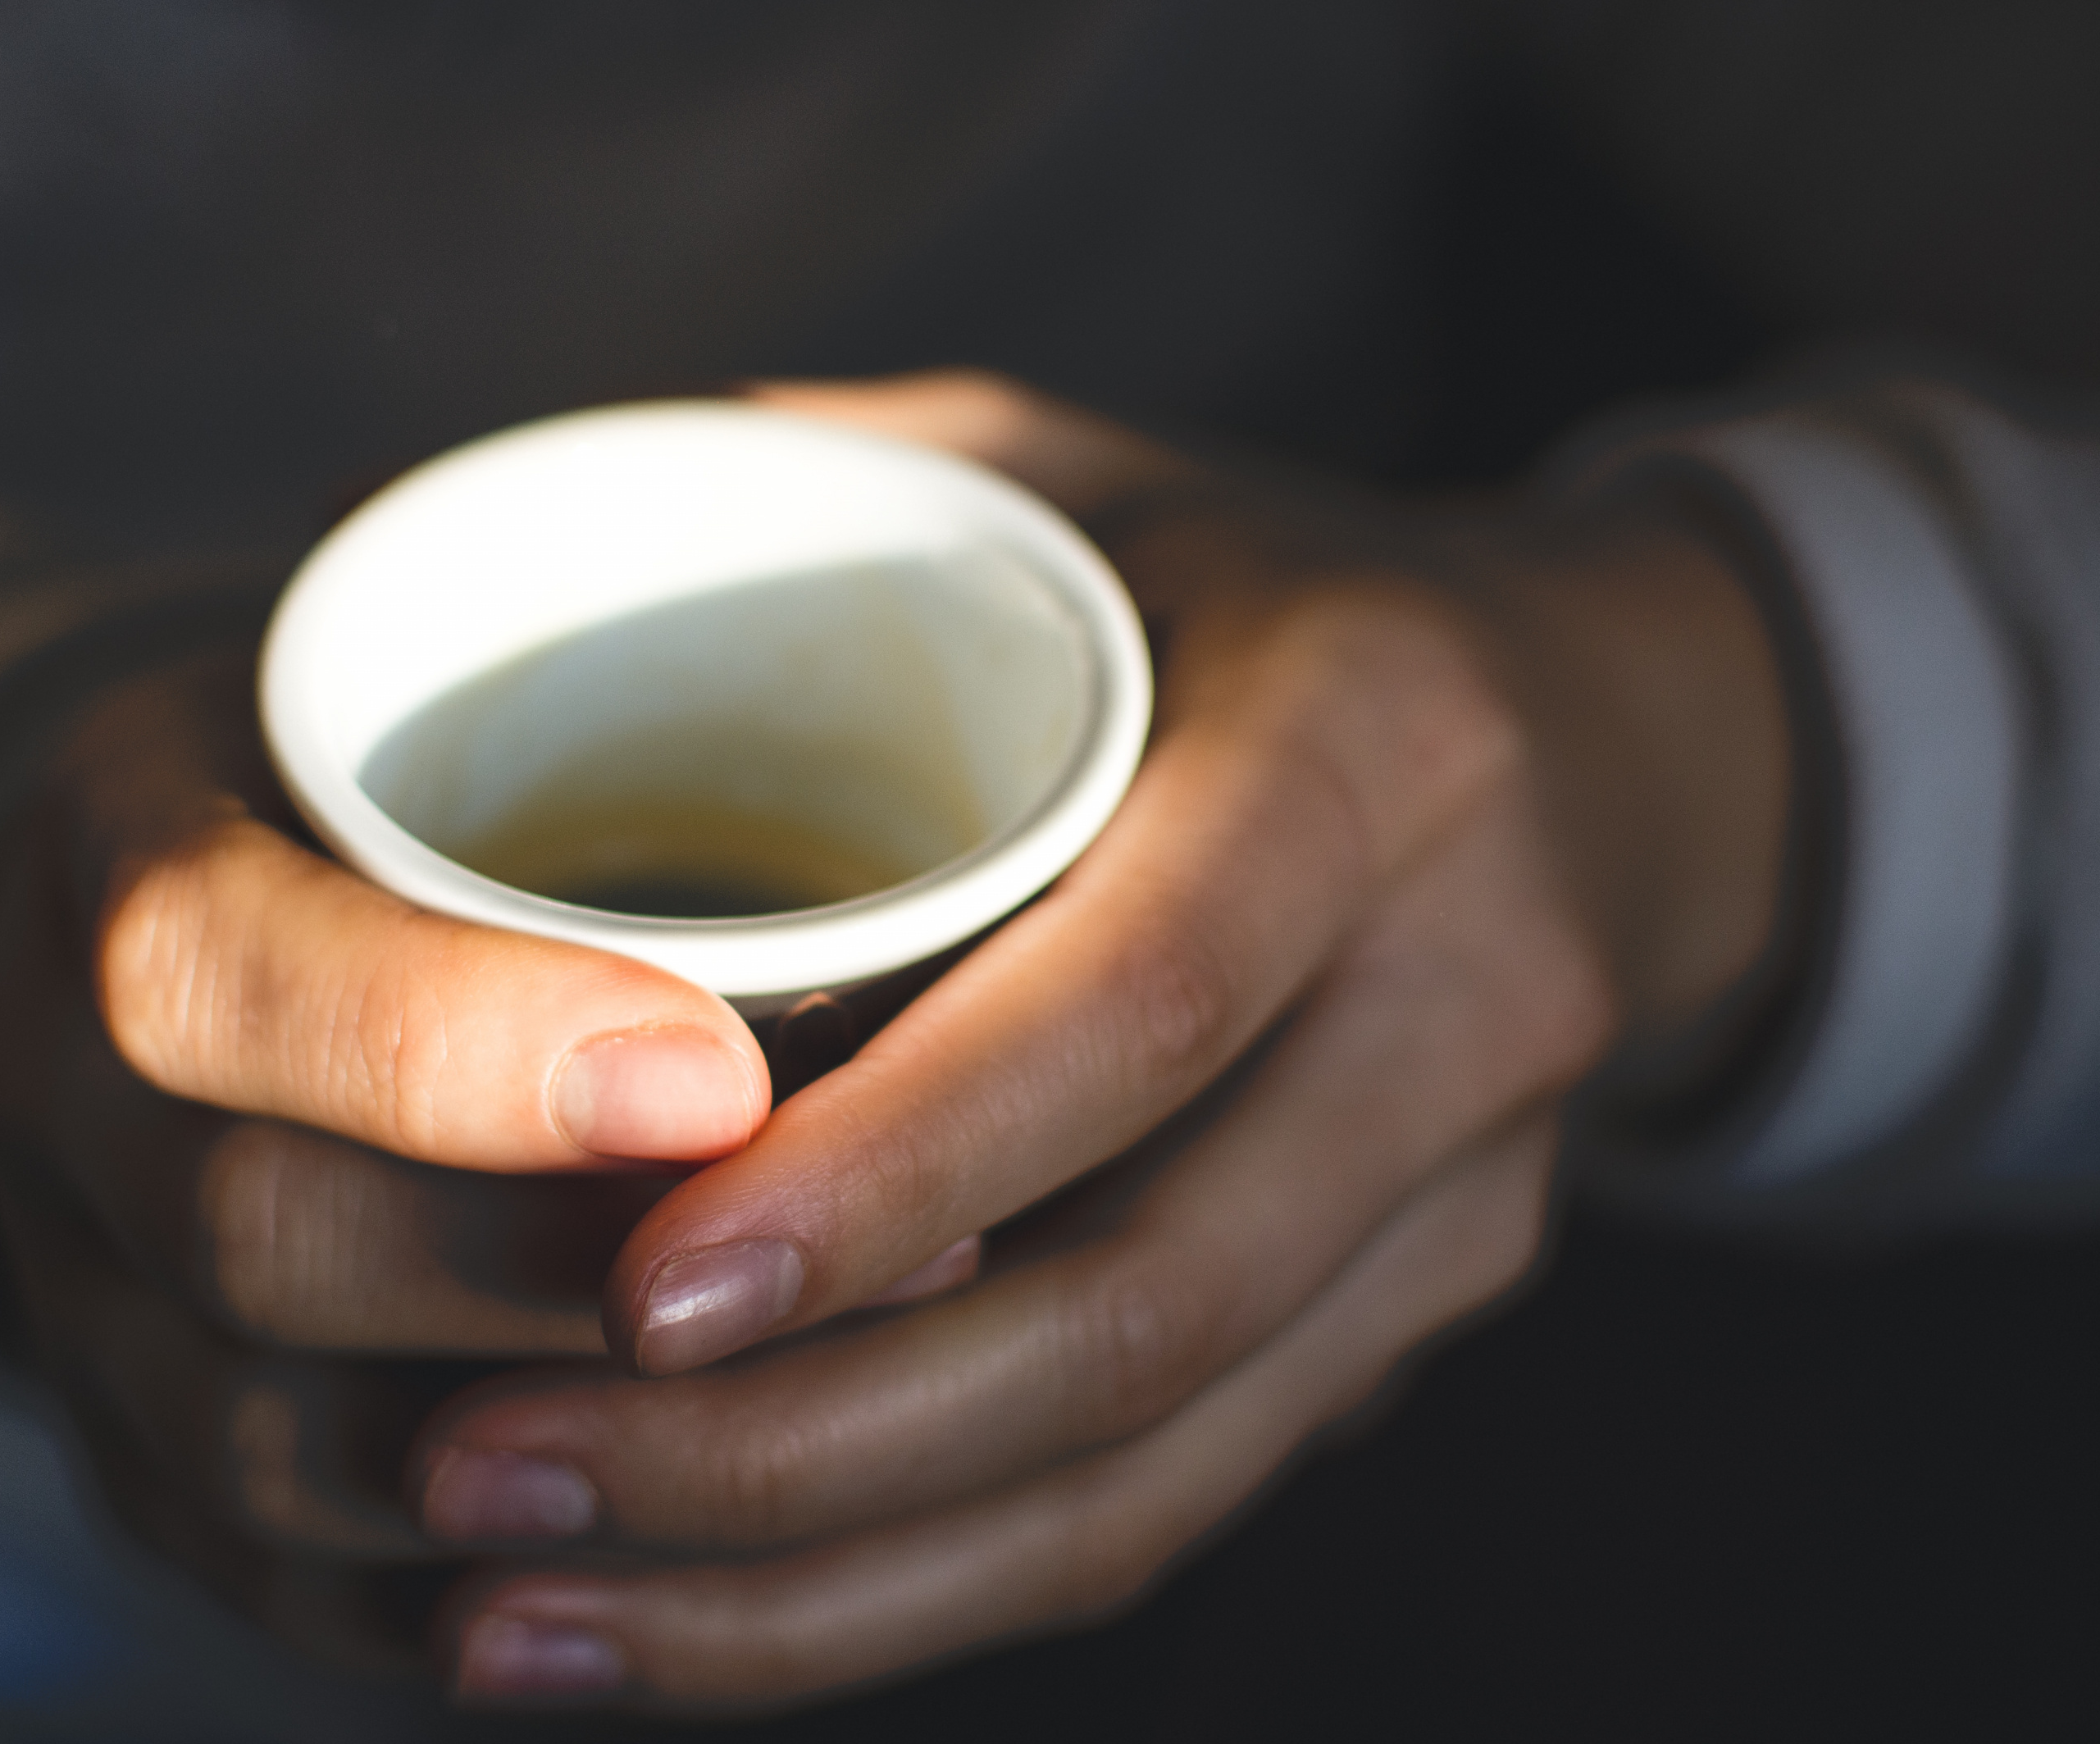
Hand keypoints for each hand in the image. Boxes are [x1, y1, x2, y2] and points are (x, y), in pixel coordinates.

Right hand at [0, 650, 793, 1663]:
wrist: (180, 933)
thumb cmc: (382, 757)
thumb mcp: (436, 633)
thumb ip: (576, 607)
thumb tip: (859, 514)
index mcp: (111, 847)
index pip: (212, 967)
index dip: (455, 1044)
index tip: (730, 1069)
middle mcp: (45, 1090)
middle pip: (250, 1241)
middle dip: (560, 1274)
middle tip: (877, 1262)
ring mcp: (73, 1298)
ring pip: (283, 1455)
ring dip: (572, 1456)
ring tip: (838, 1412)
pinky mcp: (142, 1463)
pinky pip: (302, 1586)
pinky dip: (504, 1590)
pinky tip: (691, 1545)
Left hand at [397, 372, 1791, 1709]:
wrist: (1618, 746)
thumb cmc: (1263, 586)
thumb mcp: (1085, 472)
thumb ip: (829, 477)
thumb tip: (485, 512)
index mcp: (1377, 758)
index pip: (1145, 1007)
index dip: (902, 1172)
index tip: (635, 1286)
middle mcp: (1461, 1003)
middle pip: (1147, 1308)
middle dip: (800, 1442)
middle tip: (480, 1468)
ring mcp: (1465, 1208)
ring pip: (1149, 1475)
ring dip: (819, 1580)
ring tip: (513, 1607)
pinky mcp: (1406, 1336)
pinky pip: (1161, 1517)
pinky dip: (910, 1604)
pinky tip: (678, 1633)